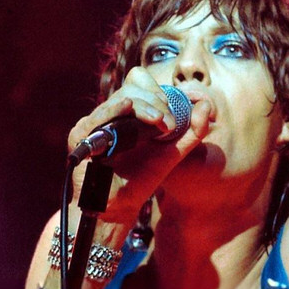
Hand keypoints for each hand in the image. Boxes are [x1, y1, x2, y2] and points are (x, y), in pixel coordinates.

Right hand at [67, 68, 214, 223]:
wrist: (119, 206)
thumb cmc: (142, 178)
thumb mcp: (173, 153)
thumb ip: (193, 131)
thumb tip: (206, 104)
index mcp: (131, 112)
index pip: (142, 82)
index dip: (160, 92)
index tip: (174, 116)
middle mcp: (112, 113)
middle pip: (134, 86)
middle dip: (156, 100)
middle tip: (169, 124)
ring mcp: (96, 121)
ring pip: (122, 98)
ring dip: (145, 106)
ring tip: (160, 124)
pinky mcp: (81, 134)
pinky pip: (100, 114)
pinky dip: (115, 109)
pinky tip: (128, 108)